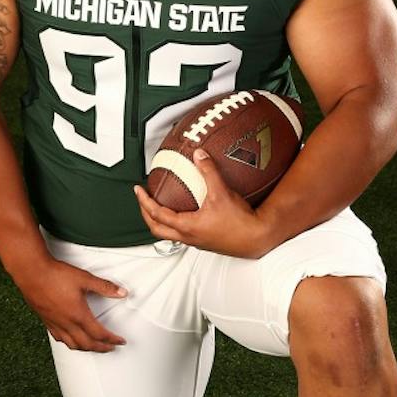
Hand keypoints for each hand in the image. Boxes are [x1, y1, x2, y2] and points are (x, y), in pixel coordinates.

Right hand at [16, 258, 126, 351]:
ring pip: (72, 345)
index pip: (99, 334)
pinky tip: (70, 339)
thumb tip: (123, 292)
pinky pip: (59, 338)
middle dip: (101, 348)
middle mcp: (67, 323)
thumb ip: (105, 287)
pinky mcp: (46, 320)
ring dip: (86, 348)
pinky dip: (69, 343)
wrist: (31, 272)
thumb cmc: (56, 274)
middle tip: (111, 348)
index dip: (112, 340)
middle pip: (87, 344)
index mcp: (79, 315)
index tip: (120, 341)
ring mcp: (55, 323)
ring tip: (94, 347)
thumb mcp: (85, 279)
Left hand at [134, 149, 271, 259]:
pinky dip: (176, 222)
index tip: (138, 190)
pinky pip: (184, 233)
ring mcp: (197, 241)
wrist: (257, 238)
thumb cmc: (240, 222)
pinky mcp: (206, 241)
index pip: (157, 214)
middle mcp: (189, 237)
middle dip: (146, 214)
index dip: (144, 201)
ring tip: (159, 206)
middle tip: (143, 200)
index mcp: (187, 227)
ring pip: (170, 234)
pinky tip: (186, 211)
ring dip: (160, 221)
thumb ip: (209, 172)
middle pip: (157, 229)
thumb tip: (199, 154)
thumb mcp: (221, 192)